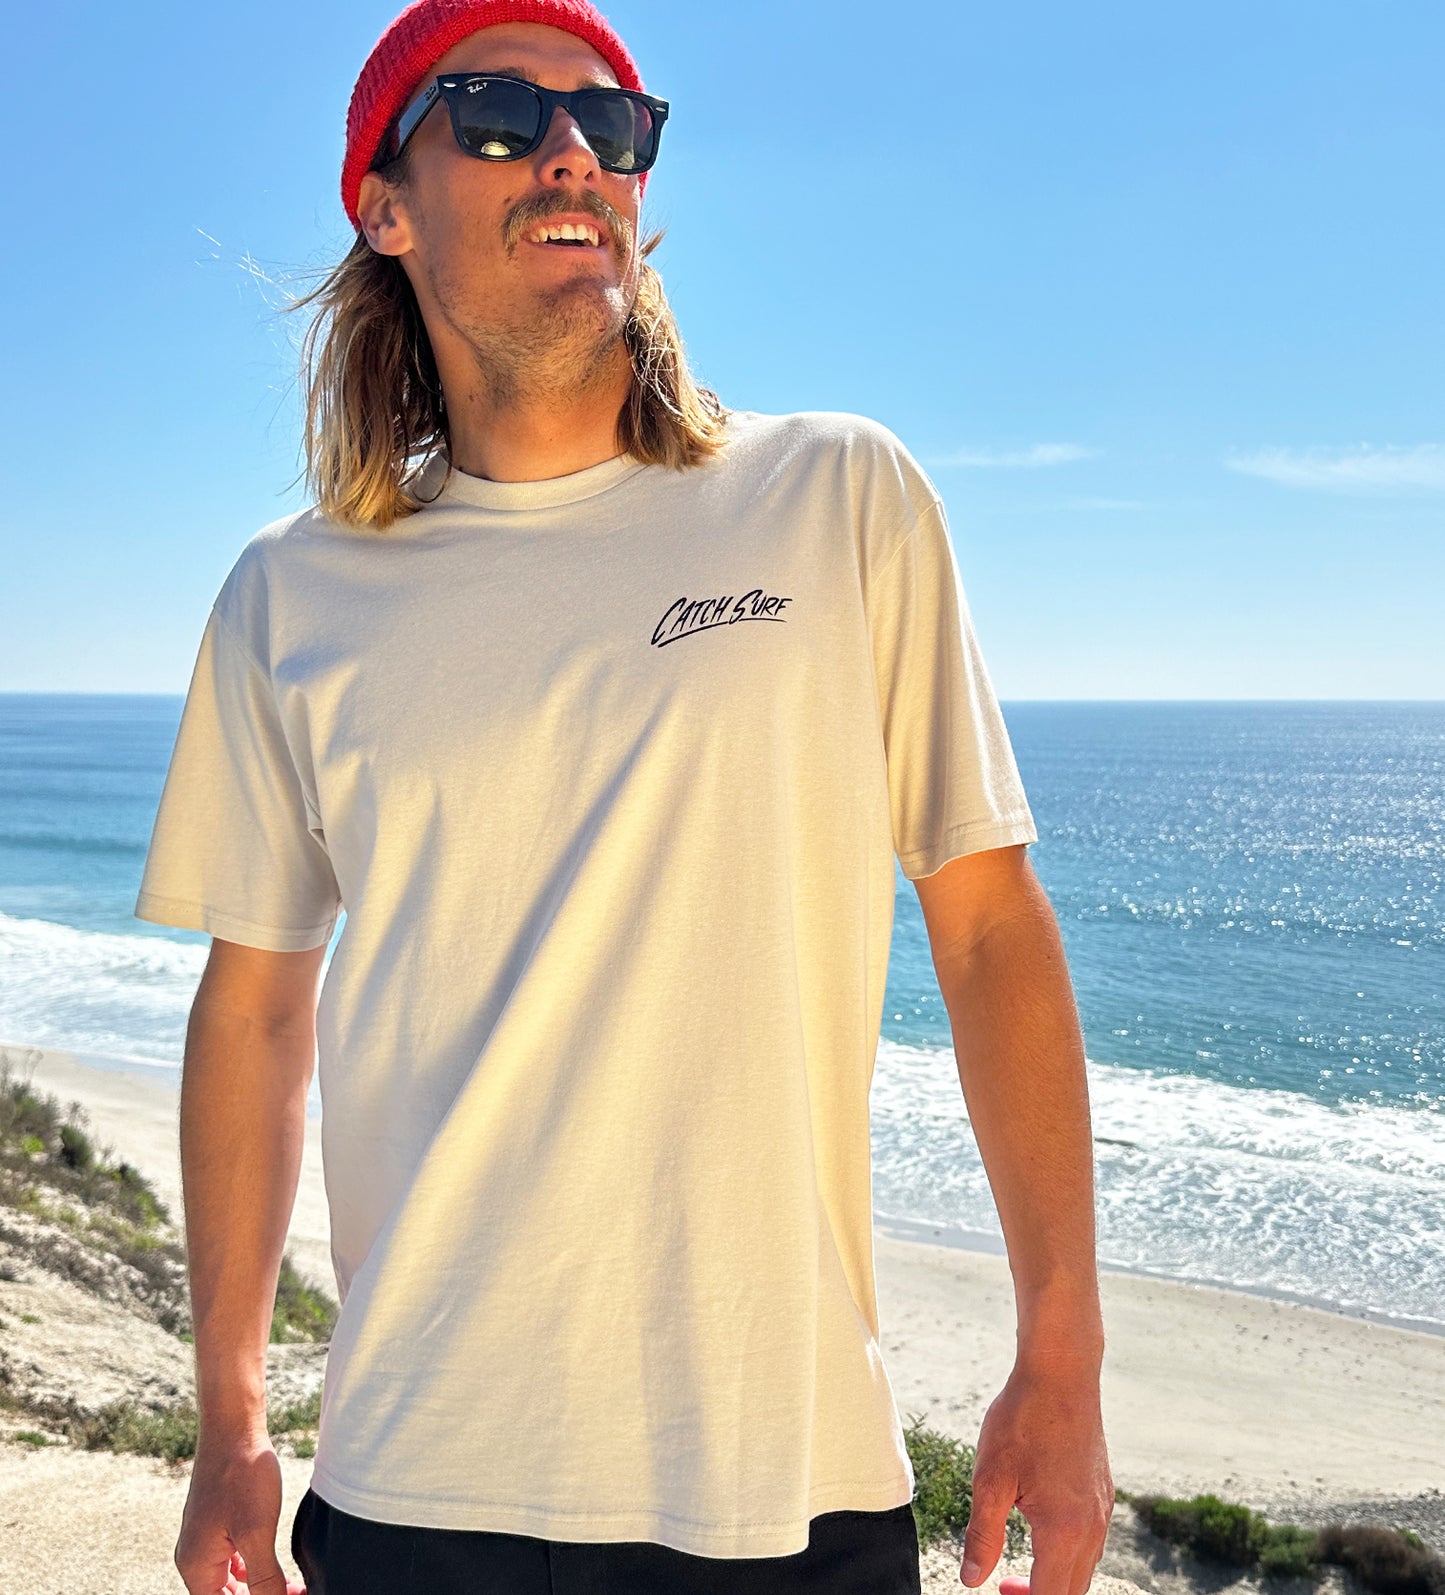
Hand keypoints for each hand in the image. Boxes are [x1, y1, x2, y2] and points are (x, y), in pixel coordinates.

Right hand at [174, 1430, 305, 1594]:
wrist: (234, 1426)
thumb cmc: (241, 1475)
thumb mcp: (257, 1532)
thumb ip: (264, 1579)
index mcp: (197, 1567)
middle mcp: (195, 1558)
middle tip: (293, 1591)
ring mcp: (205, 1539)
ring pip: (229, 1581)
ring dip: (255, 1587)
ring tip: (290, 1586)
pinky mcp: (218, 1522)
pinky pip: (232, 1558)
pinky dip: (251, 1567)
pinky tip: (272, 1563)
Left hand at [959, 1358, 1112, 1594]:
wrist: (1062, 1374)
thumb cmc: (1023, 1419)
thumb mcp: (990, 1477)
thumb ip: (983, 1534)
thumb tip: (972, 1580)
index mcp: (1063, 1530)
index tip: (1001, 1593)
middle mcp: (1092, 1528)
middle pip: (1073, 1592)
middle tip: (1006, 1588)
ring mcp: (1103, 1511)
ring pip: (1086, 1569)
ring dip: (1057, 1579)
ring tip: (1021, 1570)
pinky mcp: (1104, 1494)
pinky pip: (1093, 1543)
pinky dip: (1070, 1556)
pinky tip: (1045, 1535)